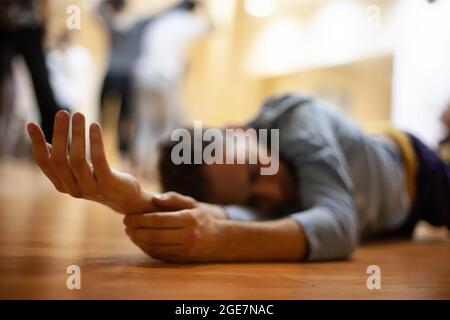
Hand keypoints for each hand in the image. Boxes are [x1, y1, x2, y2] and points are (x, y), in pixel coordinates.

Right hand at [27, 111, 154, 213]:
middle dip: (59, 134)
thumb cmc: (100, 180)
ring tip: (79, 114)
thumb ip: (64, 161)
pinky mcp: (108, 184)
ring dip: (77, 135)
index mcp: (62, 184)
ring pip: (77, 160)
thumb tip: (47, 143)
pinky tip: (95, 126)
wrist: (126, 199)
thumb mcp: (80, 171)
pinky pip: (99, 161)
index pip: (44, 163)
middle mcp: (73, 189)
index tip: (31, 124)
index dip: (37, 144)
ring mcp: (90, 189)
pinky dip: (95, 142)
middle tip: (62, 112)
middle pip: (59, 160)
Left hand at [123, 192, 225, 261]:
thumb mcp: (192, 204)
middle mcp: (188, 236)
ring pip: (155, 247)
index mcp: (189, 219)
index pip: (159, 220)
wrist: (219, 241)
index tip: (128, 216)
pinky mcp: (181, 259)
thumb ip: (173, 198)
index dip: (140, 219)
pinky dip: (146, 248)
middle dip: (136, 230)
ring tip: (130, 232)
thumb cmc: (202, 218)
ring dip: (138, 241)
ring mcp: (185, 250)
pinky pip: (159, 255)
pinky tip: (140, 241)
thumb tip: (154, 199)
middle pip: (154, 235)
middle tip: (126, 225)